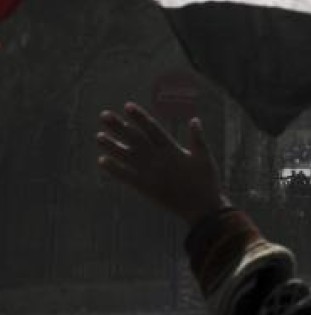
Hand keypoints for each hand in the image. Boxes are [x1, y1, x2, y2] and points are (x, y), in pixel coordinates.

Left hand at [96, 102, 228, 224]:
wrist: (202, 208)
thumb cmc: (206, 182)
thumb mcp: (205, 158)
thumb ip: (198, 139)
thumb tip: (194, 119)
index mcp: (173, 150)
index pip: (152, 129)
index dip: (139, 117)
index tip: (127, 106)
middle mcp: (158, 159)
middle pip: (135, 139)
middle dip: (119, 126)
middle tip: (104, 115)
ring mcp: (150, 174)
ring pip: (127, 156)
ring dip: (111, 146)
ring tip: (98, 136)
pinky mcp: (146, 188)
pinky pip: (126, 177)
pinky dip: (114, 169)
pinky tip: (102, 161)